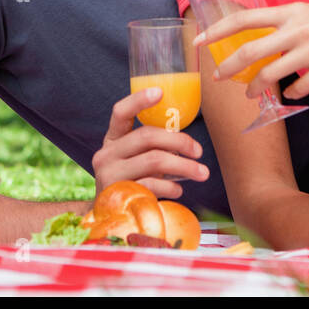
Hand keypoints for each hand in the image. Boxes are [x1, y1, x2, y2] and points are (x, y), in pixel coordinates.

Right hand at [91, 87, 208, 199]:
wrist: (112, 217)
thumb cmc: (132, 182)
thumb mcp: (135, 160)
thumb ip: (151, 147)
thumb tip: (188, 141)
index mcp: (112, 139)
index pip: (120, 112)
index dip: (138, 100)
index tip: (160, 91)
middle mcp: (106, 154)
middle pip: (147, 136)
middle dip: (180, 141)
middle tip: (199, 151)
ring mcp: (110, 175)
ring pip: (154, 160)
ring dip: (184, 166)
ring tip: (202, 173)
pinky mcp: (119, 194)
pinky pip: (152, 184)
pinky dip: (171, 186)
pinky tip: (179, 190)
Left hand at [193, 0, 308, 101]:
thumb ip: (284, 27)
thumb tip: (257, 44)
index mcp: (291, 11)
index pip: (244, 18)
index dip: (217, 31)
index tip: (198, 42)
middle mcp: (299, 26)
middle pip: (250, 48)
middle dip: (228, 67)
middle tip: (217, 79)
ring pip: (271, 73)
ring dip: (256, 87)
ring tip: (250, 94)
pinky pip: (300, 87)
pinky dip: (293, 93)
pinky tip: (293, 94)